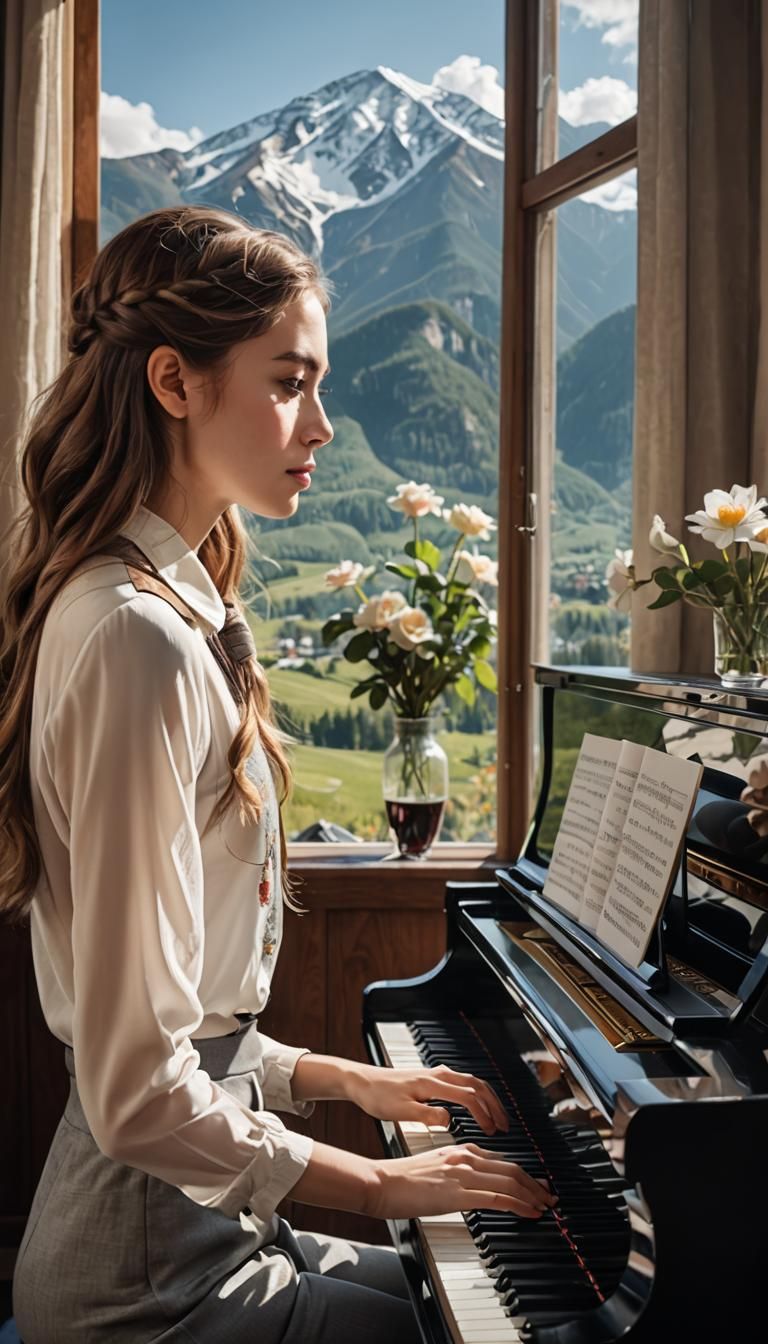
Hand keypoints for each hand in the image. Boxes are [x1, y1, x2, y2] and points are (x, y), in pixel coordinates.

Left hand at [347, 1062, 509, 1135]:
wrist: (362, 1081)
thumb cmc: (377, 1096)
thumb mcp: (400, 1112)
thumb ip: (426, 1116)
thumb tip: (449, 1120)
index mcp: (432, 1083)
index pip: (468, 1097)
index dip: (484, 1114)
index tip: (492, 1131)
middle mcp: (438, 1075)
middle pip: (477, 1085)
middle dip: (494, 1105)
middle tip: (504, 1125)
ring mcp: (436, 1074)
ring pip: (472, 1082)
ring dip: (488, 1099)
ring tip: (496, 1118)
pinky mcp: (432, 1078)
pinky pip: (463, 1083)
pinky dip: (477, 1094)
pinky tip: (477, 1108)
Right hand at [369, 1142, 557, 1219]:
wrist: (381, 1182)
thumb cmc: (401, 1180)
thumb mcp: (434, 1168)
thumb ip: (456, 1172)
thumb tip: (470, 1186)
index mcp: (461, 1150)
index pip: (501, 1161)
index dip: (523, 1174)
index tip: (535, 1185)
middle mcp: (465, 1157)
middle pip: (512, 1169)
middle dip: (535, 1184)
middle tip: (549, 1197)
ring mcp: (463, 1174)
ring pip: (509, 1182)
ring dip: (532, 1195)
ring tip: (545, 1206)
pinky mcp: (458, 1193)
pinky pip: (497, 1198)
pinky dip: (518, 1205)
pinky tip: (529, 1212)